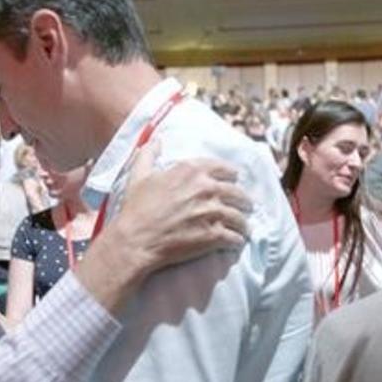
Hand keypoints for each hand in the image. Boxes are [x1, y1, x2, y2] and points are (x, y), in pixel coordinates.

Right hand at [113, 139, 251, 274]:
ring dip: (242, 222)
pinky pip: (234, 236)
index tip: (234, 180)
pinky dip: (237, 239)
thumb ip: (149, 154)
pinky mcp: (212, 236)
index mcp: (192, 170)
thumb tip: (157, 140)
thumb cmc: (136, 208)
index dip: (231, 175)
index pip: (225, 169)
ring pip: (239, 216)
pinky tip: (237, 241)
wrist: (135, 240)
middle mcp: (205, 188)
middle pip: (237, 193)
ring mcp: (211, 213)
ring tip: (243, 226)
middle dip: (243, 200)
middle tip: (245, 206)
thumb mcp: (138, 175)